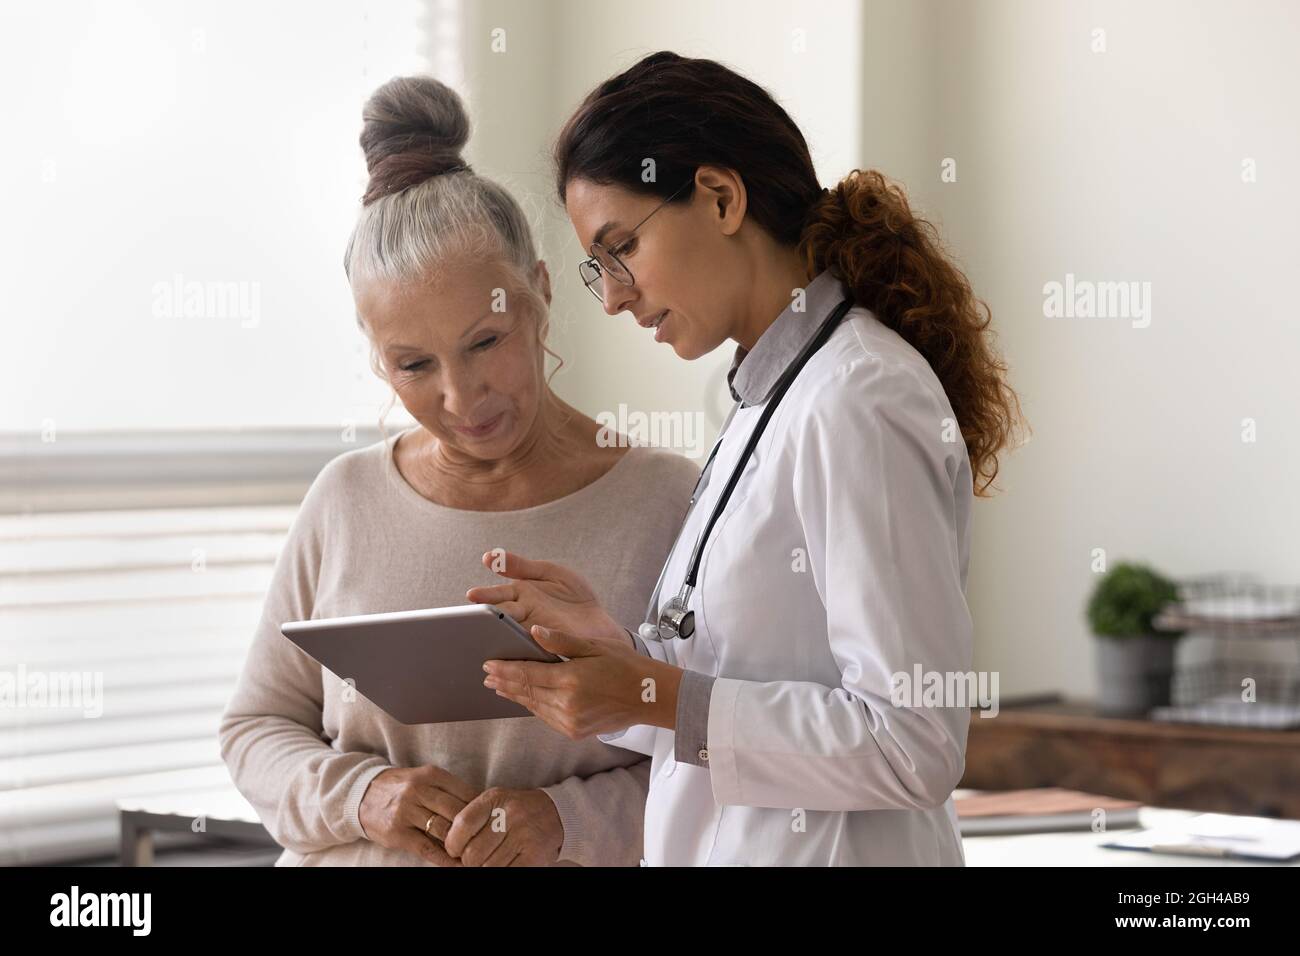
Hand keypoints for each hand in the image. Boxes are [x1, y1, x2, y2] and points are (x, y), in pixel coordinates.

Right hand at [358, 765, 479, 865]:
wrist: (362, 794)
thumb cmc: (402, 787)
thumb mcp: (424, 778)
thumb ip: (448, 789)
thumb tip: (480, 806)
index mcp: (430, 775)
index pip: (465, 792)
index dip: (481, 810)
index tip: (492, 821)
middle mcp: (418, 790)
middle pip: (457, 812)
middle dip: (474, 828)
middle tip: (488, 840)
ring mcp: (406, 812)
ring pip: (444, 830)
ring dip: (461, 844)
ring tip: (475, 853)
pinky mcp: (397, 833)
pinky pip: (427, 848)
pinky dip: (444, 858)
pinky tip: (456, 863)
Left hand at [443, 787, 563, 866]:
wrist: (557, 813)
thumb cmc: (517, 812)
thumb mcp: (495, 803)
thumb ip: (472, 820)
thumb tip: (447, 849)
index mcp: (495, 798)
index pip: (463, 824)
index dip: (453, 843)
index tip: (455, 849)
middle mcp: (510, 814)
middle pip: (472, 853)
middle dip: (468, 861)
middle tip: (474, 859)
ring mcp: (523, 835)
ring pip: (487, 867)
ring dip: (485, 868)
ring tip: (491, 860)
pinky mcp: (534, 855)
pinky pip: (506, 872)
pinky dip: (500, 871)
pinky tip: (502, 864)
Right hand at [466, 551, 630, 651]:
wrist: (601, 621)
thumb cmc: (574, 596)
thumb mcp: (549, 573)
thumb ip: (521, 565)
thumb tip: (488, 556)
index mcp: (520, 595)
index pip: (497, 595)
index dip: (485, 596)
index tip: (473, 595)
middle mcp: (522, 617)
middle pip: (500, 618)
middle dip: (486, 618)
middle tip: (475, 619)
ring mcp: (531, 635)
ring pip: (509, 635)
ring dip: (499, 637)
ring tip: (490, 637)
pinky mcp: (544, 652)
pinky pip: (528, 652)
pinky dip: (519, 653)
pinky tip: (514, 653)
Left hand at [483, 625, 680, 738]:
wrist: (649, 696)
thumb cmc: (624, 665)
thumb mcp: (593, 646)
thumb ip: (561, 641)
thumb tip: (533, 631)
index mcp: (570, 680)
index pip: (527, 675)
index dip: (505, 670)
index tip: (488, 665)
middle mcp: (567, 705)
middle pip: (526, 692)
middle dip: (504, 683)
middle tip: (487, 675)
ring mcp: (570, 721)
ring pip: (534, 706)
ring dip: (515, 695)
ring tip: (500, 686)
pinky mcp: (574, 731)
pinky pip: (546, 717)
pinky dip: (533, 706)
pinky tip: (526, 698)